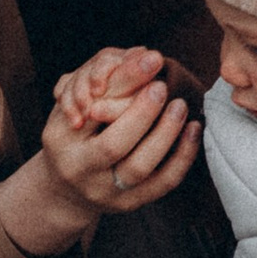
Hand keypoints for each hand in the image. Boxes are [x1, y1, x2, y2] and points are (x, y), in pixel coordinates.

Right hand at [0, 48, 200, 256]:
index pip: (92, 113)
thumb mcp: (73, 108)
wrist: (65, 190)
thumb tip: (143, 53)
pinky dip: (182, 157)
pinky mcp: (131, 203)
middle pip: (114, 145)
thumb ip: (105, 85)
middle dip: (142, 113)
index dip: (123, 86)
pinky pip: (162, 183)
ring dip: (165, 134)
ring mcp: (107, 193)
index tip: (148, 62)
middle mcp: (82, 172)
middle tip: (162, 86)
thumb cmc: (71, 138)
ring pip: (140, 168)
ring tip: (180, 106)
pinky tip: (193, 130)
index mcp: (62, 142)